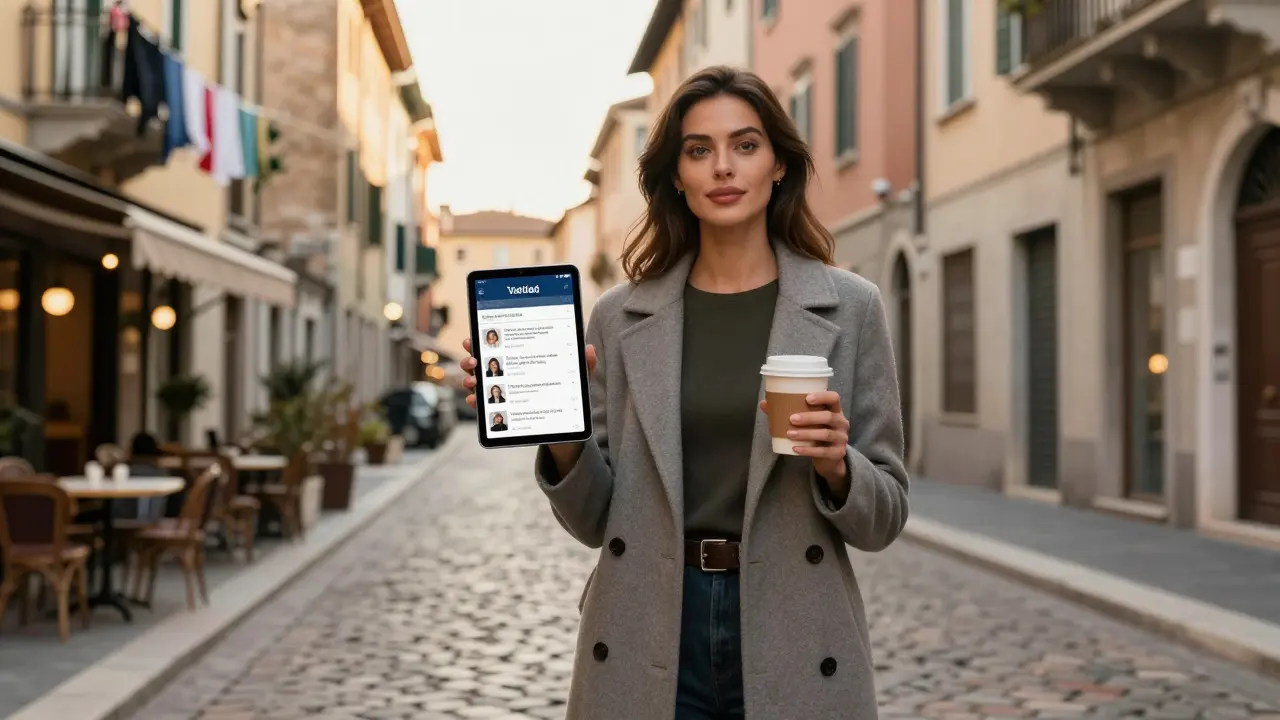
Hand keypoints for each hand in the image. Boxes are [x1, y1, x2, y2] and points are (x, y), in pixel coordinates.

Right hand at [462, 337, 597, 409]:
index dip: (483, 341)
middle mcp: (510, 374)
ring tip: (474, 382)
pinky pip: (484, 406)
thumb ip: (584, 365)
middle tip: (473, 361)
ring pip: (479, 382)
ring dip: (471, 380)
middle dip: (472, 359)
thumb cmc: (568, 396)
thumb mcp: (577, 380)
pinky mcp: (503, 411)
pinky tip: (475, 400)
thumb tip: (589, 350)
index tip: (473, 339)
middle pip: (484, 361)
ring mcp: (504, 393)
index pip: (500, 345)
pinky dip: (476, 402)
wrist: (566, 427)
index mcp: (524, 359)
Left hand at [759, 390, 849, 486]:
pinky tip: (795, 449)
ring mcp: (841, 438)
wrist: (829, 458)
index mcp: (835, 410)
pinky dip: (808, 450)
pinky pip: (823, 451)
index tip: (807, 398)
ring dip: (806, 433)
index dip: (822, 396)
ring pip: (825, 434)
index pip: (834, 398)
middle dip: (809, 417)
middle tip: (791, 419)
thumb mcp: (807, 421)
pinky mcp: (838, 453)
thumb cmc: (816, 433)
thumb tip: (764, 403)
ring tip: (790, 434)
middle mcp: (841, 422)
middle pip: (828, 417)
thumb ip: (788, 411)